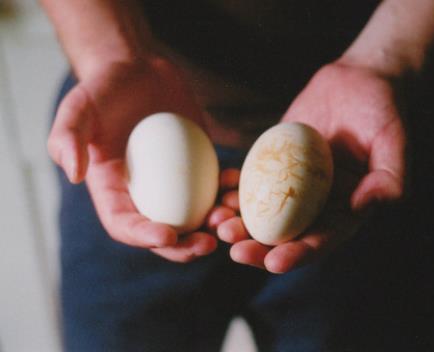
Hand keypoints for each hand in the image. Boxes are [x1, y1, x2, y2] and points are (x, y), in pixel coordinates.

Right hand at [48, 55, 219, 261]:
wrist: (136, 69)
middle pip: (164, 234)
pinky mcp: (196, 165)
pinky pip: (213, 186)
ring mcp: (174, 182)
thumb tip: (75, 176)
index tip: (168, 236)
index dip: (144, 237)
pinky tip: (235, 182)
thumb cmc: (103, 89)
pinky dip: (226, 190)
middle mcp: (144, 194)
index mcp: (112, 191)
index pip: (125, 225)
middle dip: (185, 247)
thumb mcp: (78, 108)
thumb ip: (68, 138)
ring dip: (213, 224)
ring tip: (229, 217)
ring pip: (194, 216)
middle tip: (207, 244)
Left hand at [216, 62, 405, 272]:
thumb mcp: (394, 141)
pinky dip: (235, 192)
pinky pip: (253, 182)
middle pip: (287, 235)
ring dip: (242, 225)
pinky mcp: (275, 163)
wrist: (357, 81)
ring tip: (219, 227)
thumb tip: (365, 206)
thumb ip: (389, 176)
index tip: (274, 262)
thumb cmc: (382, 110)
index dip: (299, 254)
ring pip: (264, 214)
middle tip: (236, 251)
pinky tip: (217, 197)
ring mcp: (294, 184)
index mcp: (346, 209)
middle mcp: (317, 203)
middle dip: (261, 248)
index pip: (322, 240)